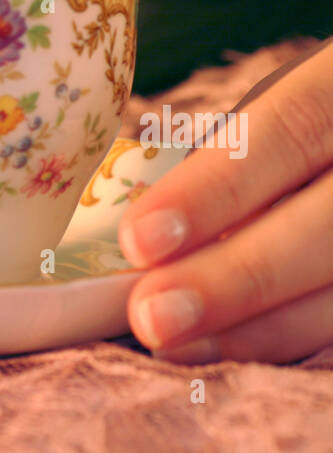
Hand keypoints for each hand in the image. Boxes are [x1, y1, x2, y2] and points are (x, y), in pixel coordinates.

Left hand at [120, 37, 332, 362]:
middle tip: (151, 315)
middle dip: (233, 280)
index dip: (215, 188)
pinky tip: (234, 348)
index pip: (291, 129)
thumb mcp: (291, 105)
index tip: (139, 239)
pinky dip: (294, 340)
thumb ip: (235, 156)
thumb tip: (144, 235)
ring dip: (258, 329)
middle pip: (327, 227)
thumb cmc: (319, 123)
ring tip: (174, 343)